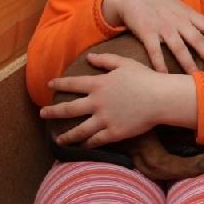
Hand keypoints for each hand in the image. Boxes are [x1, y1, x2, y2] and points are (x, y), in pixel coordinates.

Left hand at [40, 53, 194, 147]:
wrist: (161, 98)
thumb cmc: (145, 78)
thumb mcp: (125, 63)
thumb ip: (106, 60)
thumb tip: (89, 57)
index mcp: (99, 84)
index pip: (72, 84)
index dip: (59, 84)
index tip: (49, 85)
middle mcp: (97, 103)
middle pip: (68, 109)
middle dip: (52, 111)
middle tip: (42, 114)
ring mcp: (104, 119)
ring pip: (79, 130)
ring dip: (66, 136)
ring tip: (58, 140)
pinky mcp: (113, 132)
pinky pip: (96, 141)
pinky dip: (87, 144)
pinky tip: (83, 146)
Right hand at [102, 0, 203, 72]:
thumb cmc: (160, 4)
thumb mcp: (180, 8)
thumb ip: (193, 21)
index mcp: (189, 15)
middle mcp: (179, 21)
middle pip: (198, 40)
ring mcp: (163, 27)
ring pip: (179, 48)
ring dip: (189, 64)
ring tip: (197, 78)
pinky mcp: (147, 32)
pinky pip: (155, 51)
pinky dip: (160, 64)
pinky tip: (165, 76)